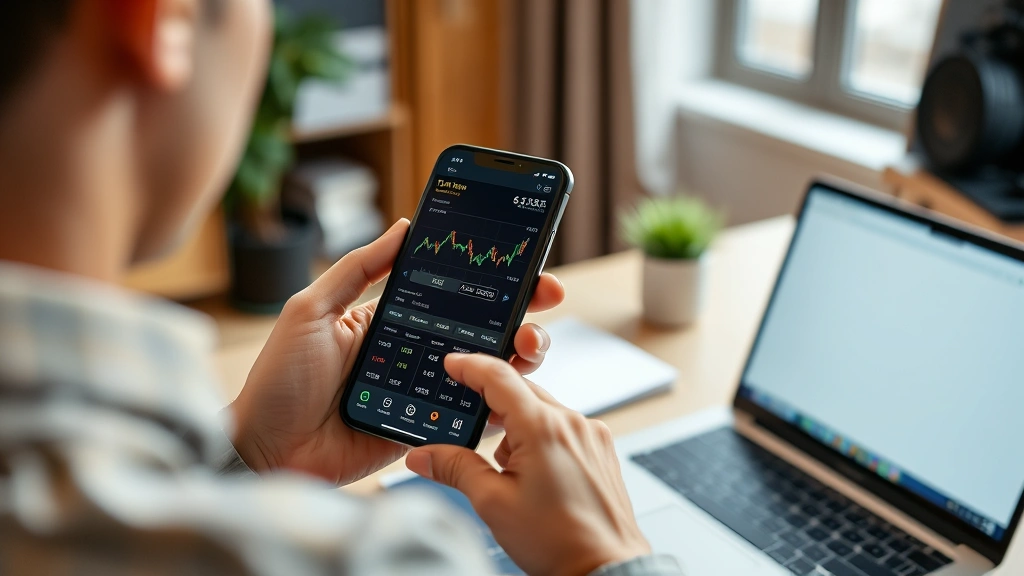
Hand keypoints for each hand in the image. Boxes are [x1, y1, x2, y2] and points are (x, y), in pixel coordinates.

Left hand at [229, 219, 565, 484]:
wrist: (262, 451)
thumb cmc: (278, 380)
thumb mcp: (311, 309)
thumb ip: (358, 269)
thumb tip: (404, 227)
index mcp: (389, 319)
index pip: (450, 291)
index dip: (489, 276)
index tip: (524, 261)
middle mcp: (413, 352)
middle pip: (481, 328)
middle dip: (520, 310)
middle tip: (545, 297)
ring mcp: (422, 392)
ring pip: (486, 370)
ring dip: (519, 353)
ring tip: (530, 344)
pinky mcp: (425, 429)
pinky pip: (469, 415)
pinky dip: (499, 404)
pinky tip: (516, 391)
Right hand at [405, 354, 650, 575]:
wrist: (605, 569)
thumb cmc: (558, 542)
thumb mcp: (493, 503)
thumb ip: (456, 469)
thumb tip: (423, 456)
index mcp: (544, 428)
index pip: (500, 377)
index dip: (471, 366)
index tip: (453, 364)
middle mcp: (573, 423)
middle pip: (522, 393)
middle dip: (493, 406)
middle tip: (470, 425)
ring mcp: (592, 435)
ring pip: (543, 411)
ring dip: (519, 428)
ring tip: (509, 473)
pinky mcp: (601, 449)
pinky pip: (564, 428)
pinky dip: (543, 439)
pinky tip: (536, 475)